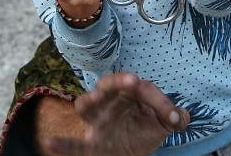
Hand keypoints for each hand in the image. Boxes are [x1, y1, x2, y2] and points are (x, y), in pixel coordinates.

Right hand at [41, 72, 188, 155]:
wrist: (131, 154)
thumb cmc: (145, 131)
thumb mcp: (163, 124)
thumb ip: (174, 117)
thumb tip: (180, 117)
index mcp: (131, 95)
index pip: (144, 90)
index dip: (159, 101)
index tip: (172, 117)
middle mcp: (112, 104)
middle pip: (108, 85)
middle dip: (117, 82)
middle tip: (129, 81)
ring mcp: (98, 123)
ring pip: (87, 107)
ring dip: (89, 101)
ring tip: (91, 100)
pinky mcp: (89, 145)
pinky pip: (73, 145)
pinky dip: (62, 144)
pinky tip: (50, 144)